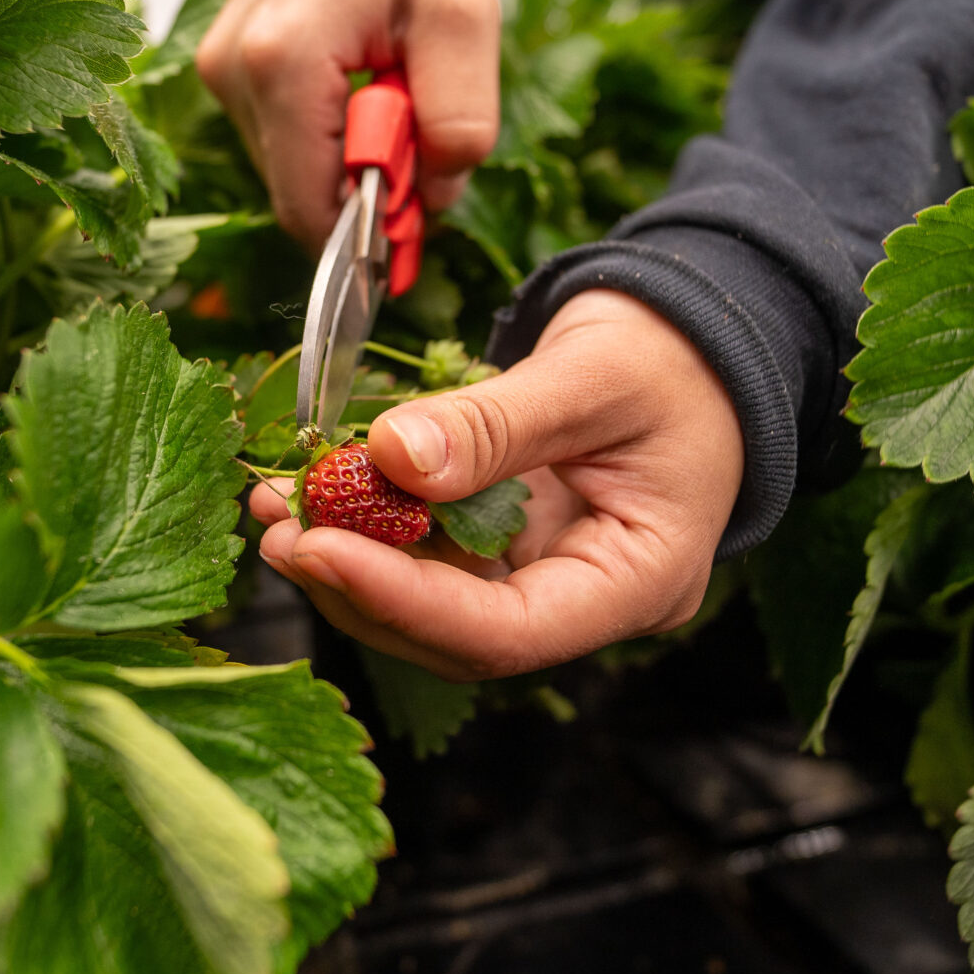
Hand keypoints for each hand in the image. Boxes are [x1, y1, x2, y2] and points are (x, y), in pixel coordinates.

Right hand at [196, 0, 499, 250]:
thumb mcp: (464, 11)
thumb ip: (459, 115)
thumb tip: (429, 200)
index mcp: (281, 61)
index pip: (309, 209)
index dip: (372, 233)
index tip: (424, 207)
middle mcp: (233, 73)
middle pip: (300, 198)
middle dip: (367, 192)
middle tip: (419, 136)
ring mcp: (222, 75)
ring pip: (292, 176)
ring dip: (351, 163)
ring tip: (391, 96)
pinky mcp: (226, 76)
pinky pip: (284, 145)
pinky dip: (331, 141)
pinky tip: (360, 92)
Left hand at [251, 290, 744, 679]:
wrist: (697, 338)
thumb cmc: (672, 358)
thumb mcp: (592, 376)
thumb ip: (495, 424)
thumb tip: (390, 457)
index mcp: (639, 583)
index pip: (508, 633)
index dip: (403, 600)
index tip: (317, 549)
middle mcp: (586, 603)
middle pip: (456, 635)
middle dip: (357, 587)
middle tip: (278, 531)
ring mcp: (543, 581)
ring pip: (430, 605)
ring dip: (347, 561)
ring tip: (277, 505)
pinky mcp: (506, 551)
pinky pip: (428, 558)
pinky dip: (366, 530)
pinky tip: (311, 493)